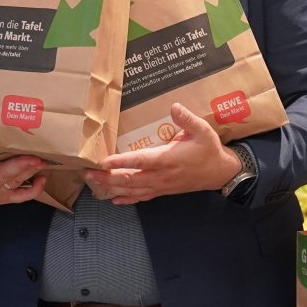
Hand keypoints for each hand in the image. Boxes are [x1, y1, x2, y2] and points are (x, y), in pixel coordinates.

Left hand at [86, 104, 239, 204]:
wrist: (219, 173)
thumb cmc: (209, 150)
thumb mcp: (203, 130)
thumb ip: (187, 119)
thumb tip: (174, 107)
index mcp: (168, 159)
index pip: (140, 161)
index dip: (121, 162)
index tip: (104, 161)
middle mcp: (161, 175)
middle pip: (129, 179)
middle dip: (107, 176)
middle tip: (87, 172)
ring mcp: (161, 186)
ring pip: (132, 190)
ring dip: (111, 187)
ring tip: (93, 183)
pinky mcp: (162, 191)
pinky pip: (141, 197)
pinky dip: (126, 199)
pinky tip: (113, 199)